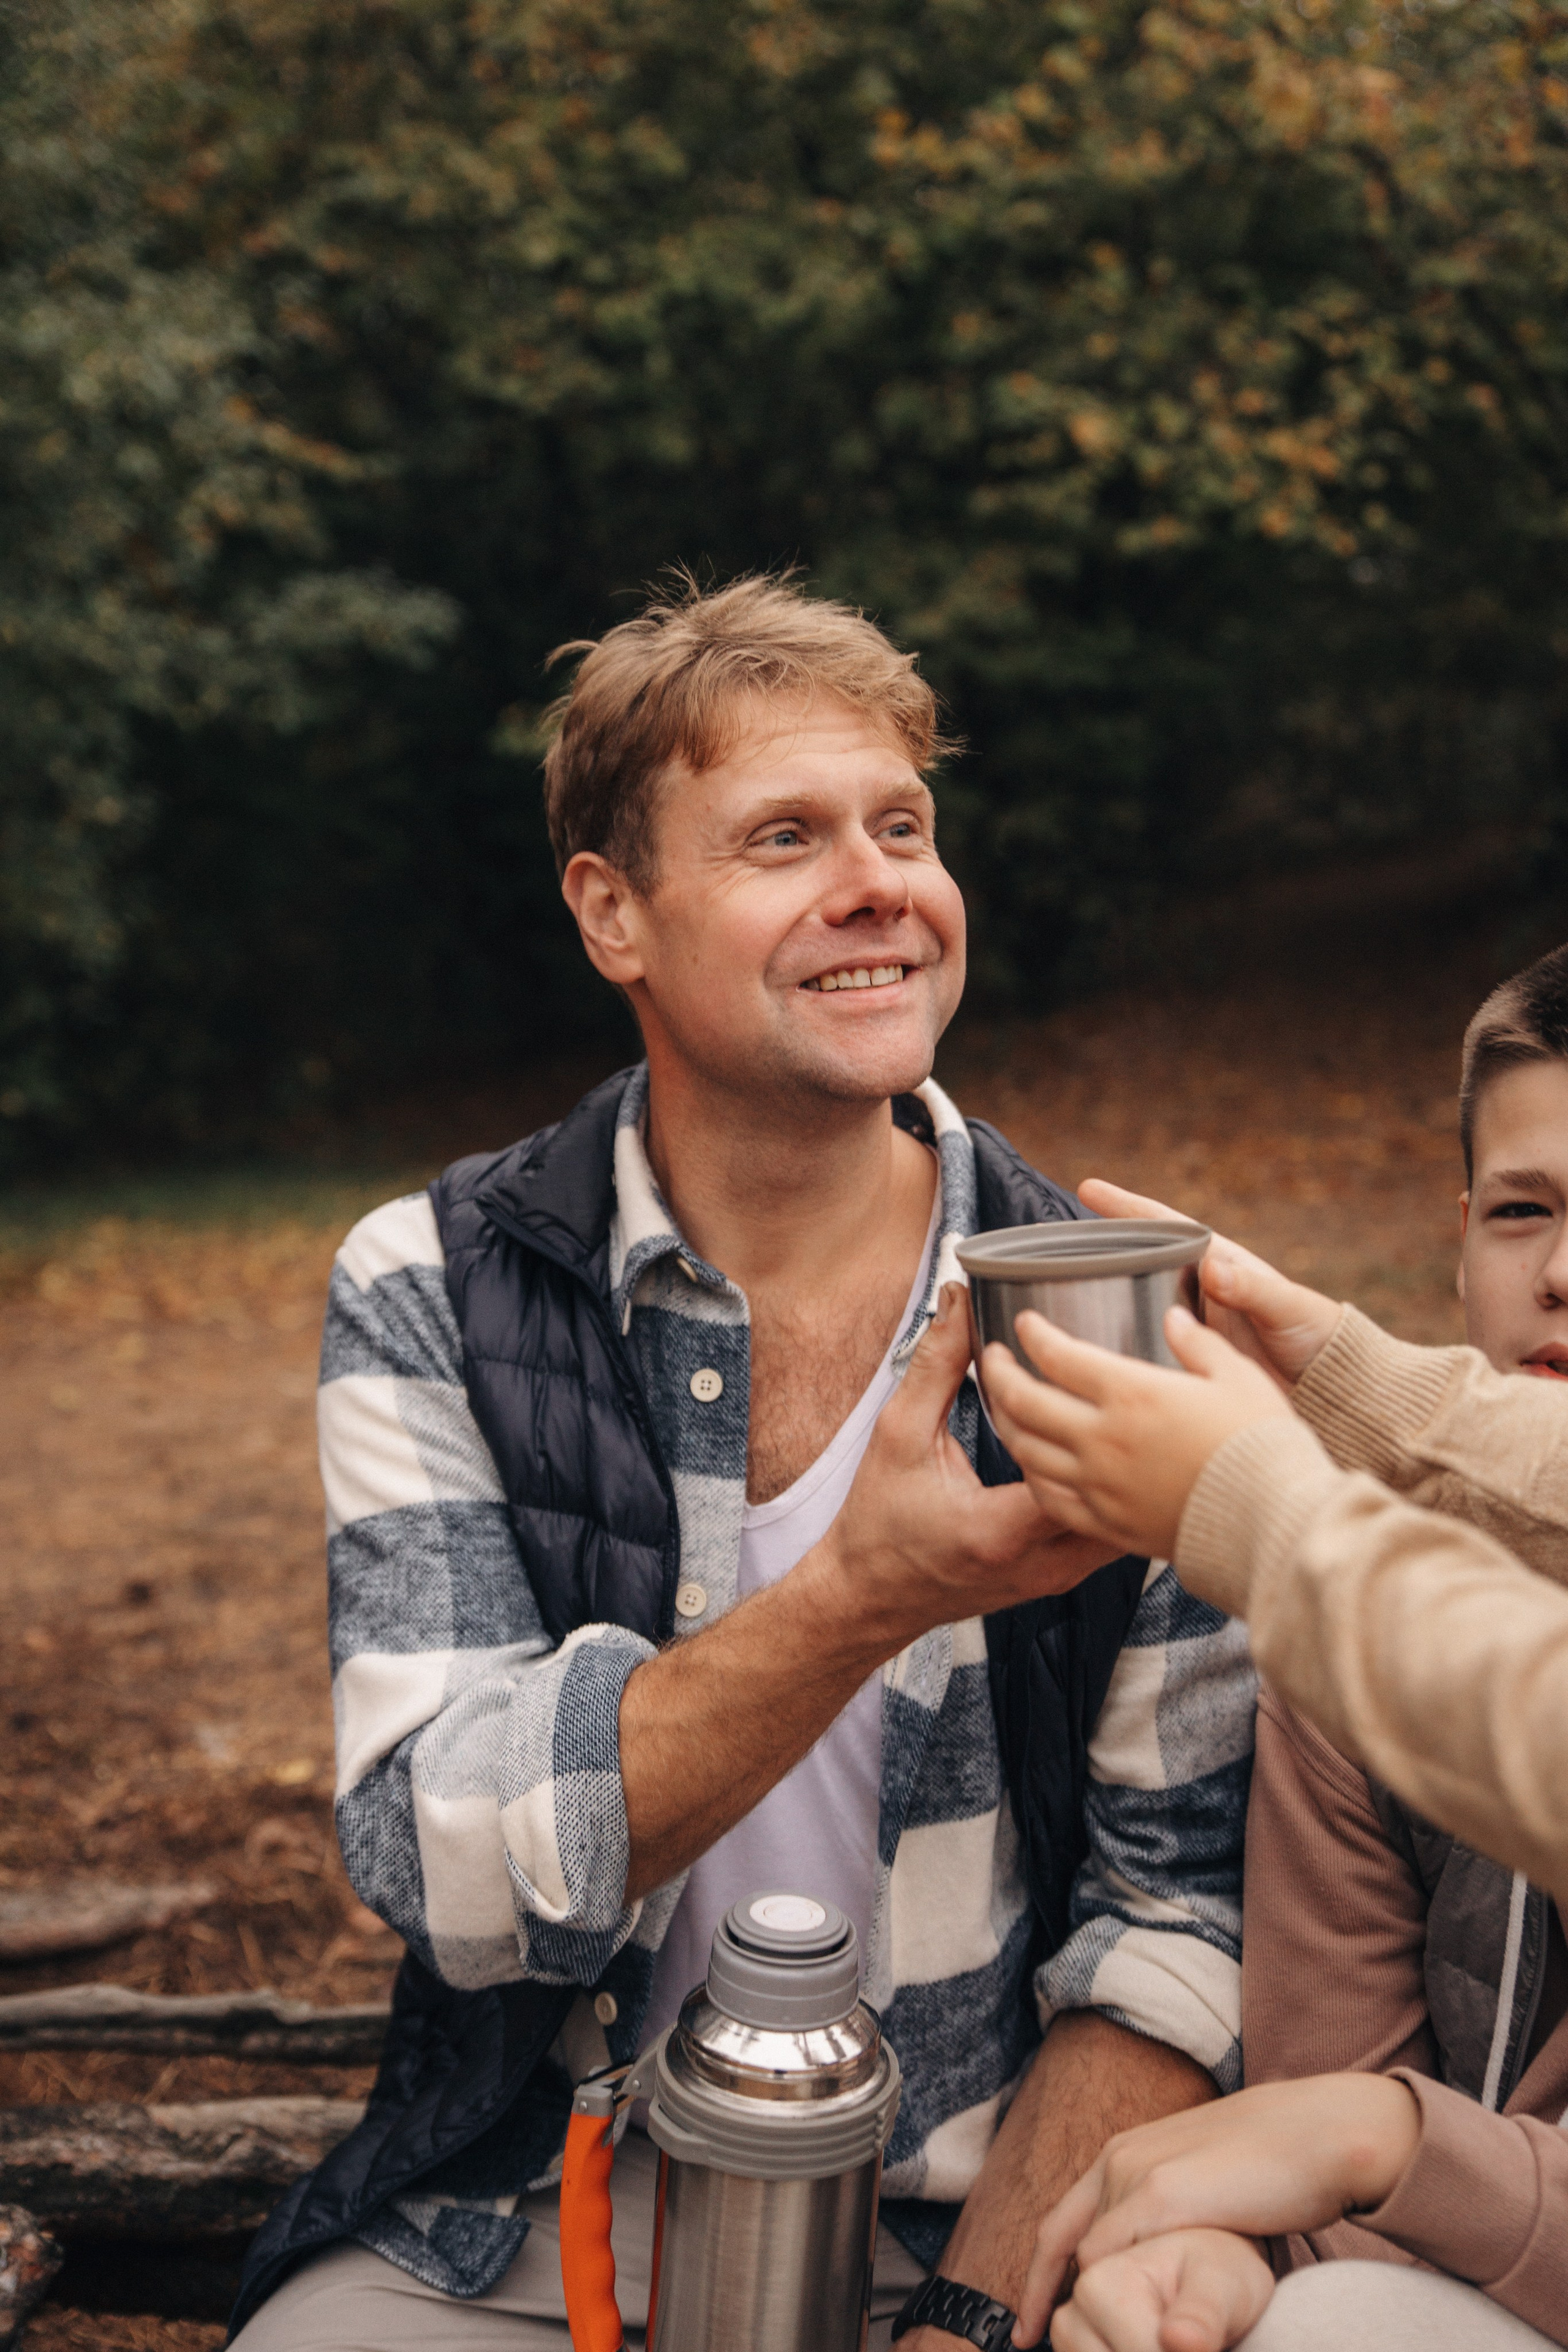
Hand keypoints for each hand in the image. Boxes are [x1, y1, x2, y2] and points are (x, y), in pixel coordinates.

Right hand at [819, 1285, 1120, 1649]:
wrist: (869, 1596)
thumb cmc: (879, 1523)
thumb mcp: (898, 1436)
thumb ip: (935, 1367)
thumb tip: (961, 1301)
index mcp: (999, 1530)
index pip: (1079, 1470)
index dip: (1092, 1416)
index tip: (1090, 1370)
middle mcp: (1039, 1564)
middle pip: (1120, 1502)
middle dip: (1132, 1446)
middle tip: (1141, 1389)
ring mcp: (1054, 1578)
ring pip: (1125, 1525)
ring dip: (1129, 1474)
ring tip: (1133, 1418)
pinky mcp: (1058, 1579)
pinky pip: (1108, 1536)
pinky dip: (1114, 1497)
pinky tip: (1110, 1458)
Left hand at [982, 1308, 1290, 1559]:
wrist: (1273, 1521)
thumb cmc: (1263, 1443)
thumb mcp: (1239, 1375)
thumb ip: (1200, 1343)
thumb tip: (1175, 1317)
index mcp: (1133, 1392)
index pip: (1058, 1355)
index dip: (1033, 1334)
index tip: (1024, 1324)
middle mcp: (1104, 1438)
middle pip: (1025, 1400)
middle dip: (1000, 1371)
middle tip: (994, 1357)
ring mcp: (1100, 1485)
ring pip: (1026, 1450)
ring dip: (1007, 1422)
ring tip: (1005, 1404)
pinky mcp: (1106, 1523)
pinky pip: (1049, 1498)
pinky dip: (1031, 1474)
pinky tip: (1033, 1461)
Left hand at [1014, 2074, 1421, 2343]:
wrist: (1319, 2133)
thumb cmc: (1275, 2166)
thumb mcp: (1206, 2186)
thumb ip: (1174, 2215)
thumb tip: (1165, 2259)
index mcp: (1128, 2151)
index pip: (1063, 2224)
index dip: (1041, 2277)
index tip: (1029, 2327)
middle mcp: (1120, 2159)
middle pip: (1069, 2246)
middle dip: (1051, 2300)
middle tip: (1036, 2348)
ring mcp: (1135, 2174)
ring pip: (1090, 2260)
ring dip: (1090, 2308)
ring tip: (1093, 2347)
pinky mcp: (1160, 2194)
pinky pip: (1109, 2262)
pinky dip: (1108, 2305)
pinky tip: (1124, 2335)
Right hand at [1077, 1182, 1340, 1388]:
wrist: (1332, 1390)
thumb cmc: (1314, 1336)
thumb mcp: (1287, 1307)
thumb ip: (1253, 1289)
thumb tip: (1215, 1269)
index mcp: (1218, 1265)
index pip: (1164, 1226)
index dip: (1126, 1207)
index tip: (1088, 1187)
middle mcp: (1196, 1292)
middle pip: (1136, 1262)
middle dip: (1095, 1252)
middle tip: (1049, 1249)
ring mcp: (1189, 1328)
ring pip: (1131, 1306)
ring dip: (1096, 1302)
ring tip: (1051, 1303)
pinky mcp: (1187, 1363)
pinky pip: (1142, 1348)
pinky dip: (1115, 1348)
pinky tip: (1082, 1357)